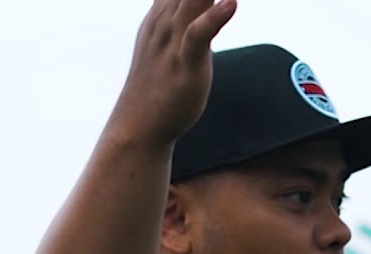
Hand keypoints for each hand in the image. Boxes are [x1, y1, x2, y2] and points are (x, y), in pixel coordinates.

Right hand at [109, 0, 237, 145]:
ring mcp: (173, 42)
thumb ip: (183, 20)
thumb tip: (195, 8)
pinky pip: (199, 35)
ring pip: (192, 1)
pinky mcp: (185, 63)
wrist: (139, 125)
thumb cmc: (157, 84)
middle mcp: (164, 22)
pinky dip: (214, 17)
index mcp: (160, 15)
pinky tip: (232, 3)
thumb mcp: (168, 41)